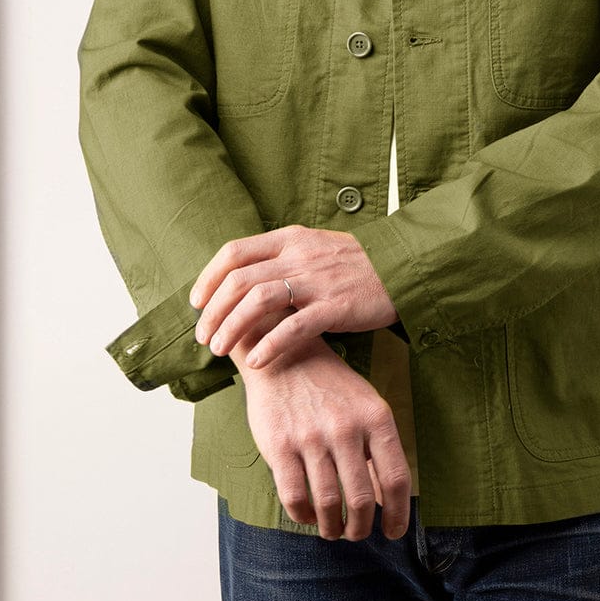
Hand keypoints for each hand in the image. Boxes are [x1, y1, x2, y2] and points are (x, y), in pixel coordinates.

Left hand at [191, 226, 396, 369]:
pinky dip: (269, 345)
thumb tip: (241, 284)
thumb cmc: (356, 263)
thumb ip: (281, 260)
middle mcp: (298, 255)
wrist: (403, 266)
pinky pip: (293, 327)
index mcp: (290, 239)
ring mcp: (317, 280)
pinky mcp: (335, 307)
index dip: (208, 278)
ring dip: (232, 327)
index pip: (234, 252)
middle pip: (238, 279)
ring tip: (221, 350)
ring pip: (258, 300)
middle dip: (213, 311)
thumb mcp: (314, 248)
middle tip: (204, 337)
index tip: (196, 302)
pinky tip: (257, 362)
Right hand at [232, 336, 411, 539]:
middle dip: (361, 528)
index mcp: (375, 417)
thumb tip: (388, 499)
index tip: (394, 532)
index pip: (396, 479)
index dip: (398, 514)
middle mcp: (346, 428)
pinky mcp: (280, 446)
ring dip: (333, 528)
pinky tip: (309, 515)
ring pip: (329, 505)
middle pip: (363, 500)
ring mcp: (311, 438)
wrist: (284, 354)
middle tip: (356, 533)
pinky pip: (295, 498)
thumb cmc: (330, 386)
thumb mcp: (365, 405)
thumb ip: (377, 447)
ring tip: (333, 530)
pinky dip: (304, 516)